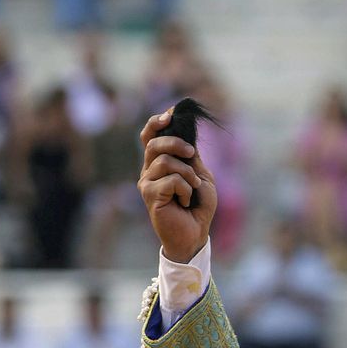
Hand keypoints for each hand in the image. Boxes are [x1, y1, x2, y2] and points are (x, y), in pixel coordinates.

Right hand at [138, 107, 216, 263]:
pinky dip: (185, 188)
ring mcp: (146, 183)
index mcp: (159, 163)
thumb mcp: (200, 176)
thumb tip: (186, 133)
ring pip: (165, 161)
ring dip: (187, 173)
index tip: (171, 113)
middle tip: (192, 154)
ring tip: (193, 188)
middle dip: (177, 144)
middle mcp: (149, 171)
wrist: (195, 234)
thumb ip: (192, 157)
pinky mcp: (149, 195)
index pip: (150, 136)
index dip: (157, 122)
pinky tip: (185, 201)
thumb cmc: (198, 207)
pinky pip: (171, 180)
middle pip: (155, 143)